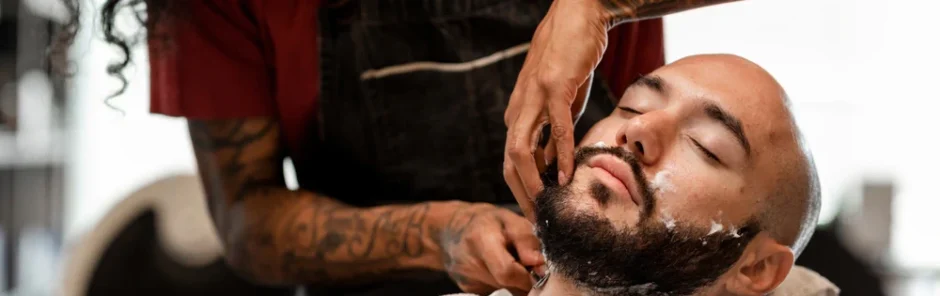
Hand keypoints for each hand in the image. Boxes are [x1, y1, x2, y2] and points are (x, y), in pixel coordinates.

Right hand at [438, 202, 544, 294]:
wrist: (454, 229)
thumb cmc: (488, 221)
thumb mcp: (510, 219)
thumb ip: (527, 240)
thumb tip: (542, 266)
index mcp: (480, 239)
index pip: (507, 271)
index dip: (527, 274)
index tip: (537, 267)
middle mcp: (468, 263)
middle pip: (507, 283)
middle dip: (524, 277)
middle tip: (526, 262)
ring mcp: (465, 279)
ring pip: (504, 289)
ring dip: (515, 280)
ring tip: (511, 261)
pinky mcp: (467, 288)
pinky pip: (495, 291)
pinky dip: (504, 284)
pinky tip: (499, 268)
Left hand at [504, 0, 609, 221]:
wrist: (578, 18)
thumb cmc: (570, 61)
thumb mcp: (560, 105)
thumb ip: (553, 134)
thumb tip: (554, 165)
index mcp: (518, 115)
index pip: (511, 162)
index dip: (521, 189)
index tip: (537, 211)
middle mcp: (519, 109)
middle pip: (509, 162)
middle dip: (522, 194)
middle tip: (538, 219)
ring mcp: (533, 98)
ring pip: (521, 149)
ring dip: (533, 180)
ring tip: (547, 203)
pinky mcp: (554, 87)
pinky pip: (556, 128)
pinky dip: (560, 153)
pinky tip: (568, 174)